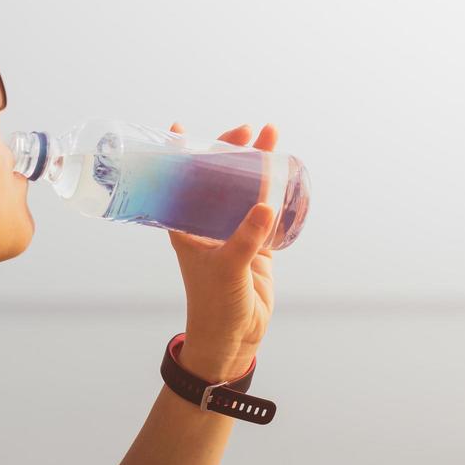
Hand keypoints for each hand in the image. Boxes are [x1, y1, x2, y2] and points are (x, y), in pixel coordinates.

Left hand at [166, 121, 278, 380]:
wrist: (233, 337)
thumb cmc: (216, 304)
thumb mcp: (227, 269)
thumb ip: (246, 239)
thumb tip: (266, 205)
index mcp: (186, 226)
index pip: (181, 181)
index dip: (182, 154)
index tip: (180, 127)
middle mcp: (207, 224)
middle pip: (218, 177)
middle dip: (232, 151)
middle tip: (248, 129)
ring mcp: (233, 232)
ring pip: (245, 190)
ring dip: (258, 165)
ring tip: (272, 137)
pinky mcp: (257, 245)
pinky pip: (266, 210)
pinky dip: (275, 191)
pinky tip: (285, 173)